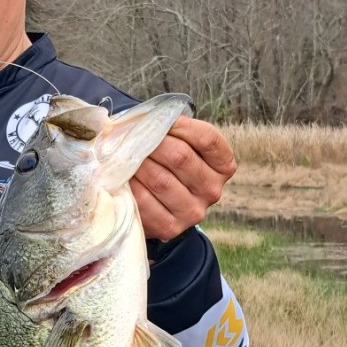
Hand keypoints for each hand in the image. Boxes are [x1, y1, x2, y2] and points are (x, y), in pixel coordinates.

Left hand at [131, 115, 236, 241]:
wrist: (158, 206)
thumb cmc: (168, 166)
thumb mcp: (181, 144)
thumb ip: (172, 130)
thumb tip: (147, 119)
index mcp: (223, 166)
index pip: (206, 138)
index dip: (179, 125)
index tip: (159, 119)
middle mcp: (212, 190)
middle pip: (181, 156)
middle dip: (152, 142)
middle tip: (133, 136)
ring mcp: (193, 212)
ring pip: (161, 179)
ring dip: (137, 163)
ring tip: (124, 155)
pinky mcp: (170, 228)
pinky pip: (145, 201)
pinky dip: (130, 185)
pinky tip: (123, 177)